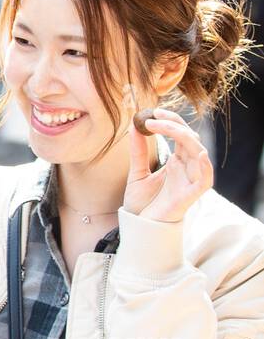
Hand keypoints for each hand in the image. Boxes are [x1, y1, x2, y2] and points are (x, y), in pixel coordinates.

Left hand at [123, 104, 212, 223]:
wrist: (139, 226)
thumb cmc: (141, 203)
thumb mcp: (137, 172)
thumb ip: (138, 151)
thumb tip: (134, 125)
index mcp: (177, 161)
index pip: (181, 134)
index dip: (170, 120)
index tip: (153, 112)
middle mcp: (186, 168)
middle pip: (190, 139)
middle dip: (174, 124)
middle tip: (154, 116)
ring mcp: (190, 180)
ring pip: (198, 153)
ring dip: (183, 136)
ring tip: (163, 126)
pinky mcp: (190, 195)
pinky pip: (205, 180)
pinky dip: (205, 167)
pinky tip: (198, 155)